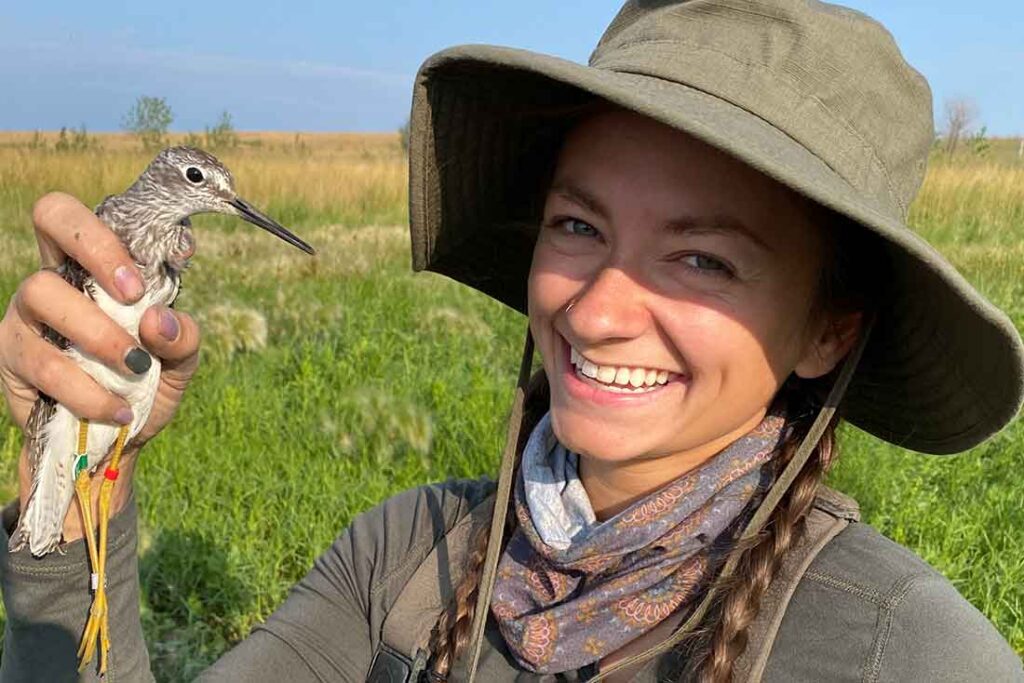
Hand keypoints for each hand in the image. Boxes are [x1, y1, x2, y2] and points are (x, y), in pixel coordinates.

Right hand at [0, 193, 200, 541]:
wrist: (115, 442)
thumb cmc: (145, 385)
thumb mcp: (179, 362)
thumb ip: (183, 338)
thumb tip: (159, 320)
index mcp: (95, 268)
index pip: (81, 215)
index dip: (105, 232)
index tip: (140, 282)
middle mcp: (56, 277)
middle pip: (51, 217)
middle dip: (97, 250)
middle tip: (132, 298)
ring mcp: (27, 314)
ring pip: (43, 293)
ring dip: (99, 334)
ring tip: (135, 371)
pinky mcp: (12, 357)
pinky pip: (43, 362)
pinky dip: (88, 389)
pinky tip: (118, 408)